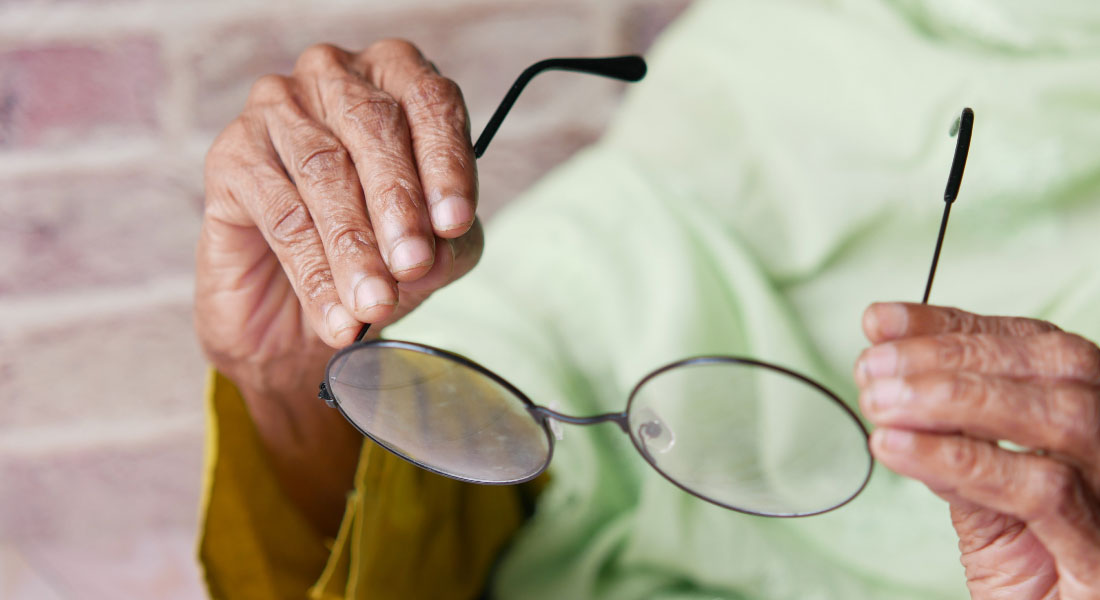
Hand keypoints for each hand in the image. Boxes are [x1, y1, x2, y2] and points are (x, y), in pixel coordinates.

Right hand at [194, 39, 482, 532]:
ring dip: (355, 243)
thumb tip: (451, 233)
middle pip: (373, 131)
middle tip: (414, 270)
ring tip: (376, 304)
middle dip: (400, 207)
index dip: (446, 164)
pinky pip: (277, 208)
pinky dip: (313, 262)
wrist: (305, 328)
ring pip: (323, 171)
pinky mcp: (233, 162)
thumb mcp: (437, 257)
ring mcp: (276, 115)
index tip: (458, 227)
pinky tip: (337, 310)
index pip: (431, 101)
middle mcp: (336, 86)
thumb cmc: (383, 275)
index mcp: (398, 90)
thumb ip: (452, 235)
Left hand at [855, 303, 1099, 598]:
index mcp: (1091, 429)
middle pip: (1056, 365)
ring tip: (880, 402)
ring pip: (1058, 415)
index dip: (955, 326)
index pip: (1034, 348)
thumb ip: (956, 447)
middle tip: (873, 367)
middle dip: (950, 353)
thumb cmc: (1033, 582)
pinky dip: (959, 458)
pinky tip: (898, 448)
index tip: (882, 322)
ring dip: (952, 397)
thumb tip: (893, 384)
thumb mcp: (986, 506)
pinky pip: (1040, 489)